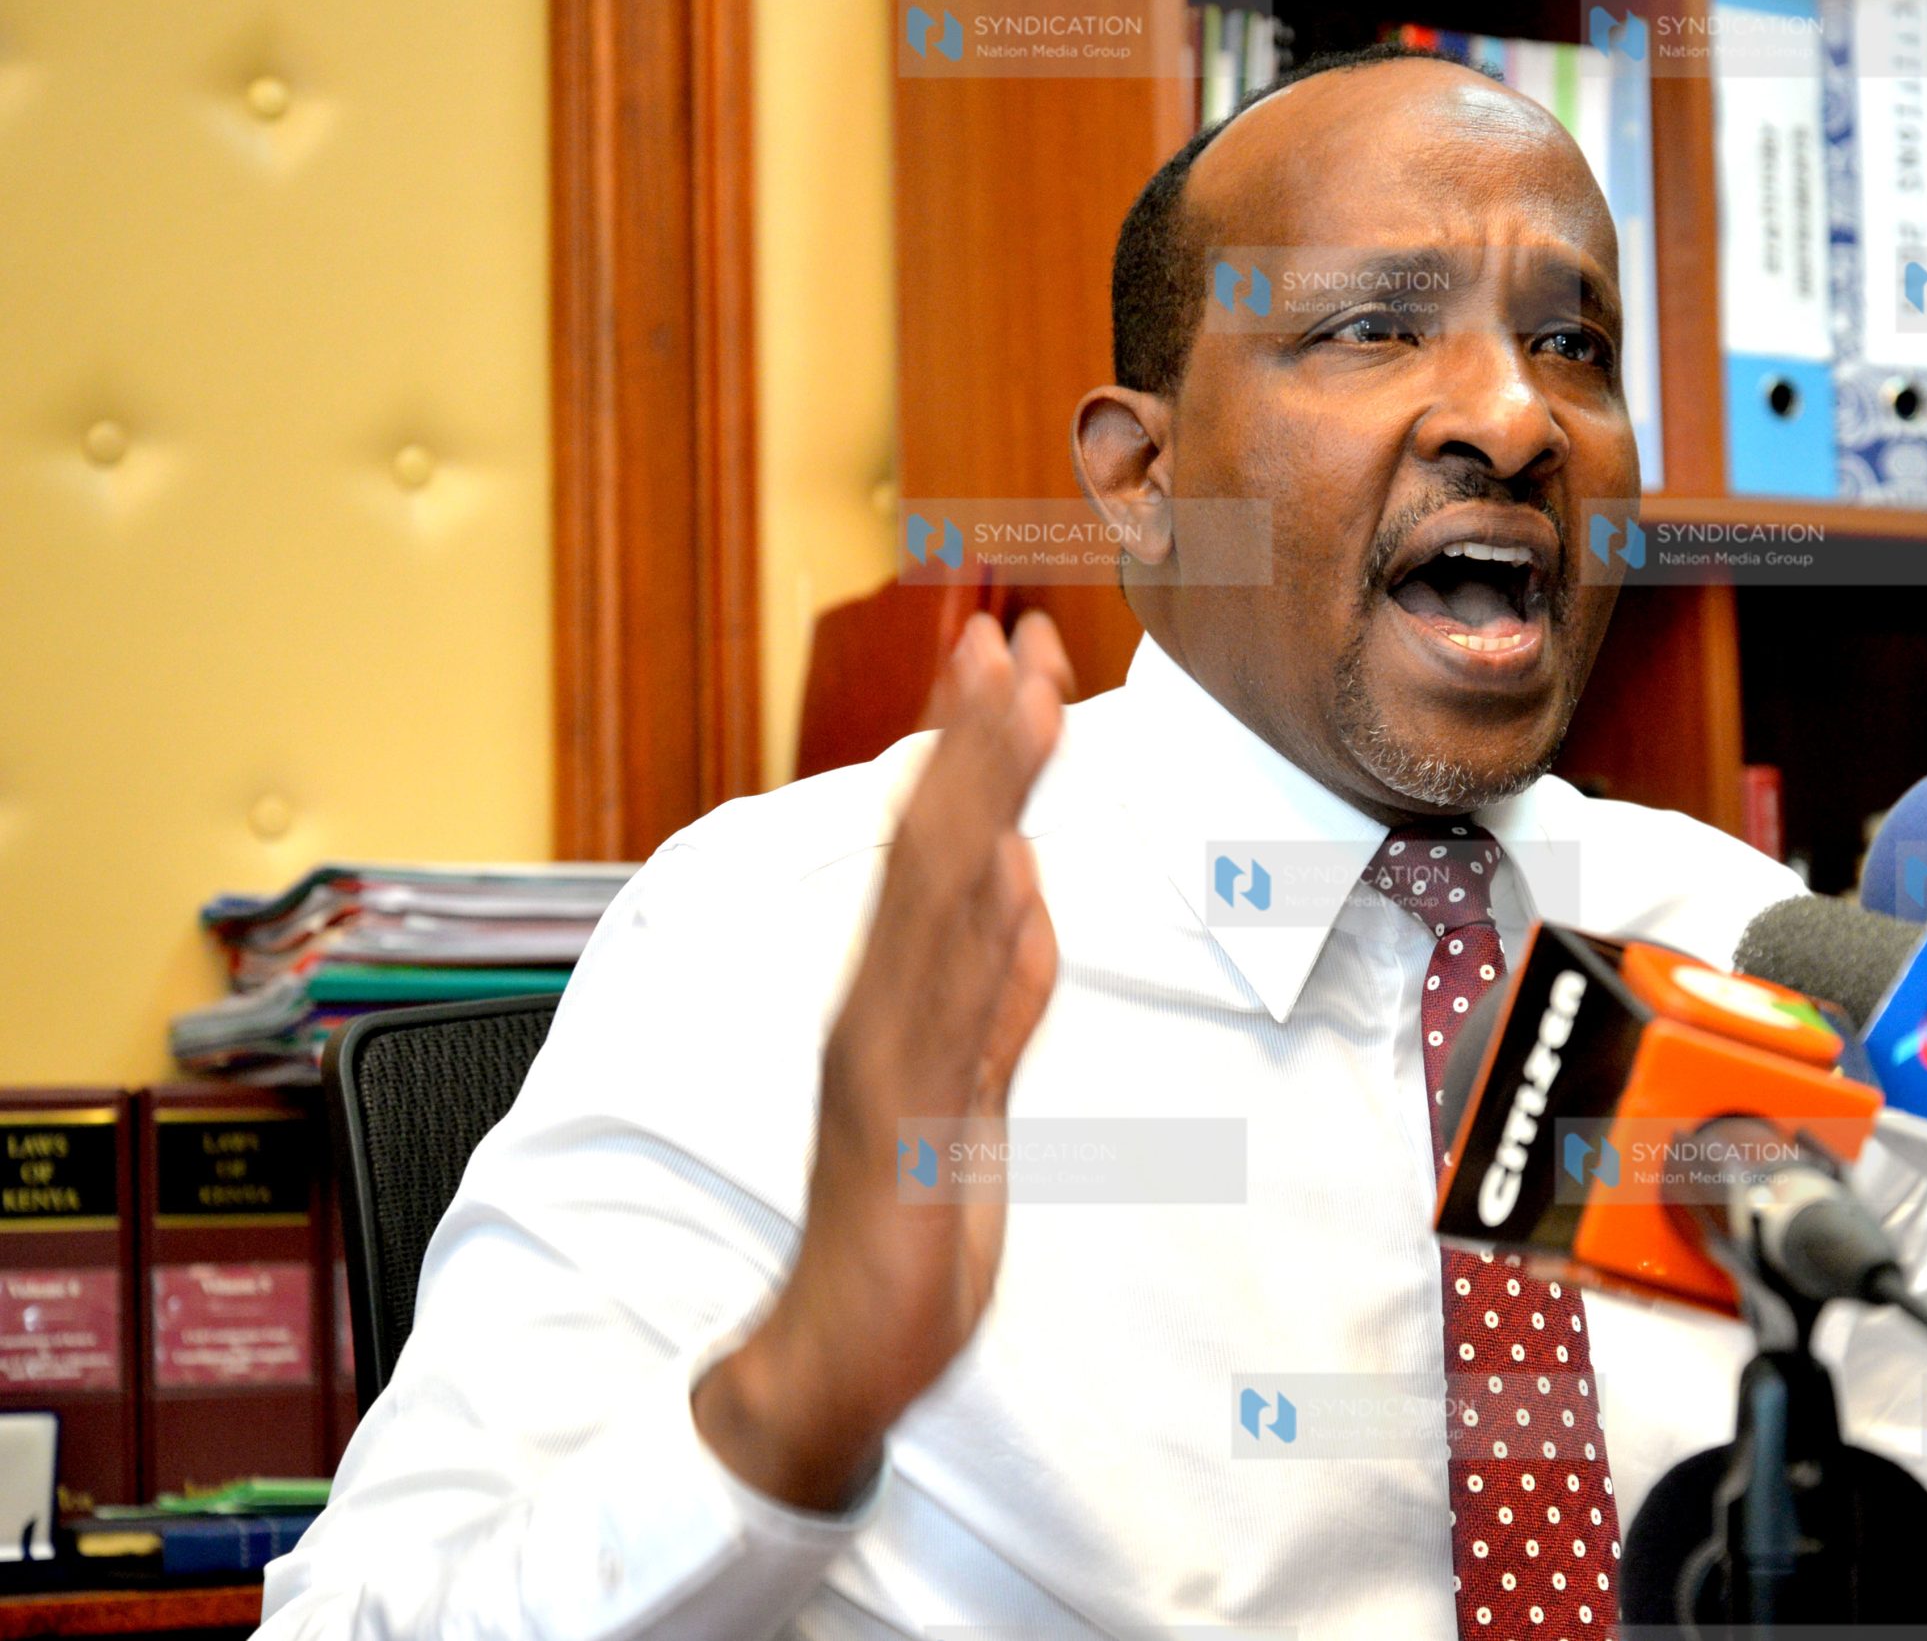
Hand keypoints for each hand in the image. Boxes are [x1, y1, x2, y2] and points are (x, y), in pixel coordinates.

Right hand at [695, 611, 1070, 1508]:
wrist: (843, 1350)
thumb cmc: (904, 1217)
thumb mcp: (976, 1079)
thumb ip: (1003, 983)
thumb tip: (1027, 877)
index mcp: (897, 990)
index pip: (939, 844)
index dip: (976, 746)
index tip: (1007, 651)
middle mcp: (881, 1001)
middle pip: (934, 844)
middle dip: (977, 735)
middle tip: (1009, 633)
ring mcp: (889, 1053)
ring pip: (940, 899)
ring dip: (982, 796)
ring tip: (1018, 702)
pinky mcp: (907, 1116)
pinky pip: (953, 1008)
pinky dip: (983, 934)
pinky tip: (1010, 865)